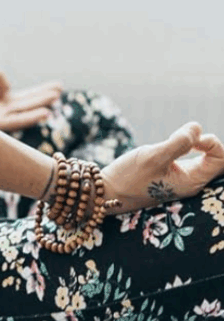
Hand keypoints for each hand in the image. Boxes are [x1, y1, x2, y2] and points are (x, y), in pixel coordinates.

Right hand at [100, 122, 223, 214]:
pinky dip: (183, 147)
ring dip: (191, 144)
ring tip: (170, 141)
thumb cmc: (129, 177)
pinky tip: (167, 145)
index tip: (189, 137)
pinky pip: (189, 158)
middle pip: (215, 158)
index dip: (210, 142)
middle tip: (180, 136)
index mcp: (192, 181)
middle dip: (203, 141)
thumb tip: (198, 128)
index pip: (220, 159)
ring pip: (203, 157)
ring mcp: (182, 179)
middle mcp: (192, 182)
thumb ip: (179, 142)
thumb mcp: (153, 156)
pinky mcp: (172, 174)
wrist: (108, 192)